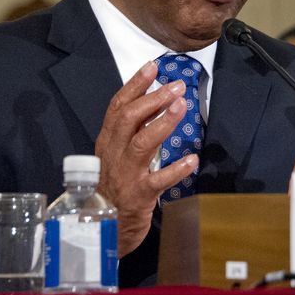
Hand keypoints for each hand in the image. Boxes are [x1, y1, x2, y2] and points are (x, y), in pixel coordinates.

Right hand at [94, 61, 198, 256]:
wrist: (102, 227)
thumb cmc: (115, 185)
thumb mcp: (118, 153)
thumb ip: (133, 128)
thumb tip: (156, 98)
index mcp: (108, 141)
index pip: (118, 107)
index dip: (135, 85)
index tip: (152, 67)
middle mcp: (113, 154)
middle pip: (129, 120)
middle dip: (153, 99)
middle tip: (176, 85)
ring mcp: (125, 175)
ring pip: (141, 144)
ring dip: (162, 123)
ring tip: (182, 106)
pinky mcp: (138, 196)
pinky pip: (158, 181)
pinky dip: (175, 170)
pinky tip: (192, 160)